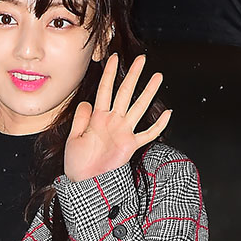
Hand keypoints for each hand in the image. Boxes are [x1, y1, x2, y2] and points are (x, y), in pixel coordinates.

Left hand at [64, 54, 171, 182]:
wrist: (85, 182)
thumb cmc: (78, 164)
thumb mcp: (73, 139)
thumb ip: (80, 120)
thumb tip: (86, 102)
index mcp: (97, 118)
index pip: (104, 90)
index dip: (109, 74)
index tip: (112, 58)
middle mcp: (113, 121)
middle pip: (125, 93)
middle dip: (133, 76)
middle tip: (141, 59)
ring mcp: (123, 132)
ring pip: (139, 107)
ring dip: (148, 92)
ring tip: (157, 77)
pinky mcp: (131, 145)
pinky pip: (148, 134)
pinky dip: (158, 125)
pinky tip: (167, 114)